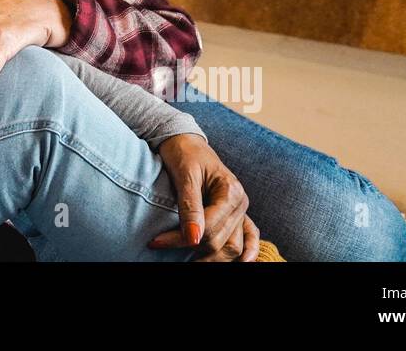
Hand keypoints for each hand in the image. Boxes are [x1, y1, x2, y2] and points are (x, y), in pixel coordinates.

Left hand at [149, 133, 258, 261]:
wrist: (186, 141)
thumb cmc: (183, 153)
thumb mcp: (184, 175)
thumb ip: (190, 206)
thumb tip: (193, 238)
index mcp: (230, 191)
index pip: (209, 227)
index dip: (181, 238)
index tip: (156, 241)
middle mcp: (240, 203)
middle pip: (220, 241)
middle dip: (190, 249)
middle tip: (161, 245)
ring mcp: (241, 210)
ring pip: (233, 247)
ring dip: (211, 257)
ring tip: (185, 259)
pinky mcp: (237, 215)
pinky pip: (250, 237)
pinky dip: (248, 252)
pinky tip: (242, 263)